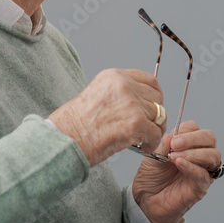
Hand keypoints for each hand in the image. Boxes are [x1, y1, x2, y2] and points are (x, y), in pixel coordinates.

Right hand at [48, 68, 164, 166]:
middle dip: (156, 113)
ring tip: (144, 139)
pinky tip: (143, 146)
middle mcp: (124, 85)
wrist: (65, 139)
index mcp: (114, 76)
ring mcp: (131, 103)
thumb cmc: (76, 124)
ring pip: (158, 115)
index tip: (154, 106)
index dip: (155, 95)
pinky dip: (152, 141)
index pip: (149, 80)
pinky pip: (155, 132)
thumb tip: (142, 102)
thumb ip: (120, 93)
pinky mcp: (135, 122)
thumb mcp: (98, 94)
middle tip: (150, 125)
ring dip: (154, 129)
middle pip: (156, 97)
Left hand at [132, 120, 221, 222]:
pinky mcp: (200, 188)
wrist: (146, 200)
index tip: (172, 138)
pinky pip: (203, 175)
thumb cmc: (152, 177)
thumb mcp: (154, 154)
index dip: (186, 131)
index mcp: (189, 144)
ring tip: (175, 157)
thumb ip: (164, 144)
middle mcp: (199, 156)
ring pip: (213, 155)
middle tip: (175, 144)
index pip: (197, 129)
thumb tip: (173, 135)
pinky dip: (192, 167)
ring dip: (194, 153)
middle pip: (209, 138)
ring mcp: (202, 171)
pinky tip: (180, 164)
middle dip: (194, 138)